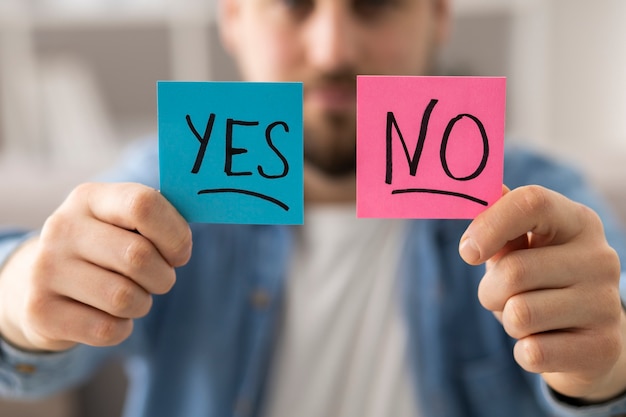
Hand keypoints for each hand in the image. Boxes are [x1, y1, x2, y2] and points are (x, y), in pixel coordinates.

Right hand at [0, 183, 191, 351]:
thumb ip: (159, 219)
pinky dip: (122, 328)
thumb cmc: (104, 247)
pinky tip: (108, 316)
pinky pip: (107, 329)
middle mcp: (62, 228)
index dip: (175, 234)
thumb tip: (196, 228)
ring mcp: (46, 269)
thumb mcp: (123, 222)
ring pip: (124, 298)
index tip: (180, 253)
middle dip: (163, 276)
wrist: (37, 281)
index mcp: (90, 198)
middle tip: (158, 279)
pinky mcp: (41, 310)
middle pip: (138, 256)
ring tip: (131, 296)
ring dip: (142, 303)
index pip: (143, 205)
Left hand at [459, 185, 625, 401]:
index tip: (467, 251)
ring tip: (528, 318)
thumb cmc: (541, 282)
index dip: (490, 224)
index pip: (532, 202)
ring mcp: (606, 304)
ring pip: (519, 314)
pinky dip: (523, 351)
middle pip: (513, 271)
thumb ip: (498, 220)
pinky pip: (533, 352)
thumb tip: (477, 188)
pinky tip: (543, 343)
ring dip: (507, 321)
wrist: (586, 339)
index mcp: (577, 222)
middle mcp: (600, 258)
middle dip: (490, 291)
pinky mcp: (604, 348)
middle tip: (501, 297)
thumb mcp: (521, 247)